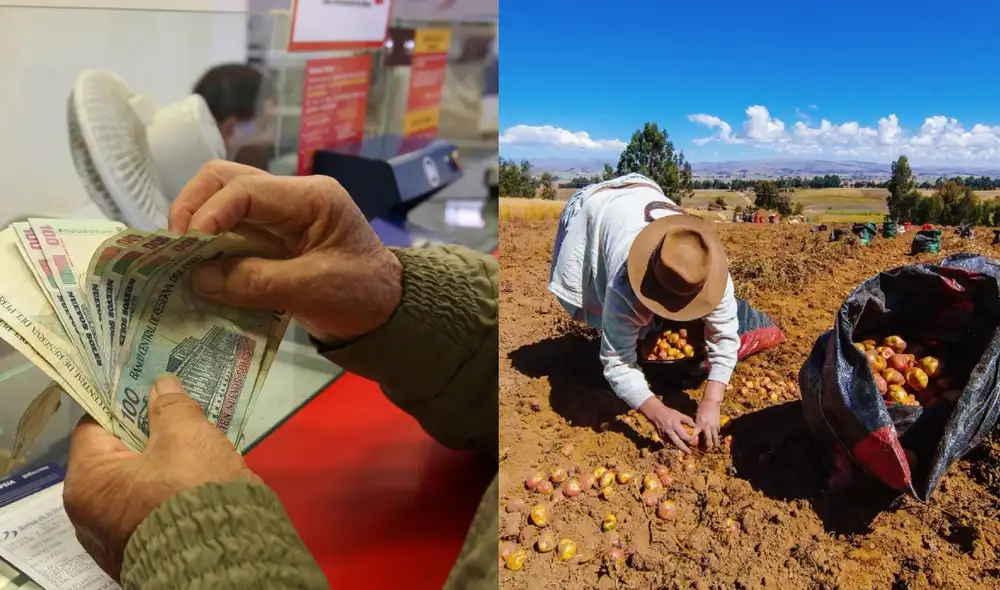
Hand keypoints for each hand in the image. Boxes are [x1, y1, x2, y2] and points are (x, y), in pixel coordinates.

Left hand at [63, 375, 256, 580]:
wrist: (224, 560)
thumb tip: (161, 385)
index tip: (150, 387)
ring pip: (139, 485)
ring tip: (195, 446)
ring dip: (164, 465)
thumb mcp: (186, 436)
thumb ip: (171, 406)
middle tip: (179, 415)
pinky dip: (172, 492)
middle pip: (118, 457)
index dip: (124, 402)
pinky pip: (153, 510)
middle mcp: (90, 516)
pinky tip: (199, 480)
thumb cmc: (192, 492)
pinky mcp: (145, 552)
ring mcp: (117, 539)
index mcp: (87, 483)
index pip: (96, 426)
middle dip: (149, 434)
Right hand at [169, 160, 402, 342]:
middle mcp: (292, 198)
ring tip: (177, 260)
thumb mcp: (313, 290)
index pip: (246, 188)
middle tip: (173, 248)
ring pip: (223, 203)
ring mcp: (280, 217)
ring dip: (196, 227)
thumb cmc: (363, 297)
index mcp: (312, 198)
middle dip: (193, 209)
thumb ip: (256, 282)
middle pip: (226, 181)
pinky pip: (230, 233)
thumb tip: (198, 278)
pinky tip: (193, 270)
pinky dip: (208, 248)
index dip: (210, 212)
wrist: (388, 316)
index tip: (187, 245)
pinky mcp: (271, 241)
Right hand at [638, 397, 695, 452]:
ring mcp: (664, 434)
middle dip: (684, 448)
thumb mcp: (679, 414)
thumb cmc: (669, 412)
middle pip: (678, 443)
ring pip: (673, 443)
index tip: (693, 440)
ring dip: (679, 446)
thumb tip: (694, 426)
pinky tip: (677, 441)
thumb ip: (687, 420)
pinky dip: (673, 442)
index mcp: (675, 425)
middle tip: (689, 452)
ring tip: (684, 448)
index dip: (689, 439)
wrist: (656, 413)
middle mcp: (669, 431)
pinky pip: (668, 441)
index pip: (683, 435)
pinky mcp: (661, 436)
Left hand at [694, 381, 724, 448]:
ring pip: (715, 438)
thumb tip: (694, 431)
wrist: (712, 402)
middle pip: (708, 440)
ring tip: (712, 447)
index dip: (692, 440)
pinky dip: (716, 436)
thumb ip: (696, 424)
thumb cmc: (702, 407)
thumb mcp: (697, 416)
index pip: (694, 435)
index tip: (691, 444)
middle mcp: (707, 427)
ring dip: (714, 443)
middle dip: (707, 447)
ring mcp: (714, 427)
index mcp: (700, 424)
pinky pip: (717, 433)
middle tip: (705, 450)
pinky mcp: (718, 425)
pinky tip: (714, 438)